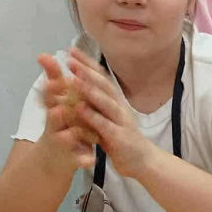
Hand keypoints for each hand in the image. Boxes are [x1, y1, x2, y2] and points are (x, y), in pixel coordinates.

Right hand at [34, 52, 95, 171]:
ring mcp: (62, 143)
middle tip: (59, 107)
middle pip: (54, 117)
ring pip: (66, 138)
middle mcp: (55, 126)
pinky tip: (91, 159)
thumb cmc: (58, 125)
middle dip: (57, 112)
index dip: (52, 85)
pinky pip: (79, 159)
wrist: (53, 159)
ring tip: (74, 132)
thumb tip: (44, 55)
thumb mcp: (55, 103)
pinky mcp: (72, 158)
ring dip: (72, 134)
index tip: (51, 77)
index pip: (50, 95)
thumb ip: (53, 80)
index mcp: (53, 110)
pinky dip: (84, 159)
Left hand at [66, 48, 160, 180]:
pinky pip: (105, 125)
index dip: (87, 63)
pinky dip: (92, 116)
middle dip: (86, 71)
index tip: (70, 50)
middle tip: (69, 60)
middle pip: (104, 84)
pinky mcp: (120, 137)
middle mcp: (119, 107)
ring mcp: (121, 121)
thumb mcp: (107, 117)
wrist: (142, 161)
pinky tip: (80, 109)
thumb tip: (79, 84)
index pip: (101, 76)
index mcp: (115, 100)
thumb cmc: (122, 138)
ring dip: (89, 89)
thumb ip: (95, 103)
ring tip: (73, 79)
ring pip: (105, 101)